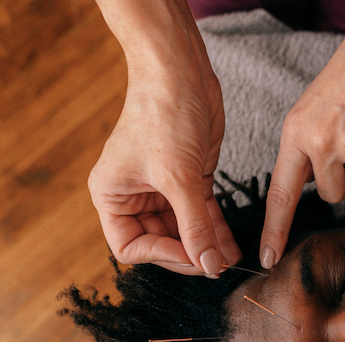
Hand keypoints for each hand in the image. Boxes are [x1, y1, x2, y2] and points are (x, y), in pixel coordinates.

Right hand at [89, 0, 239, 275]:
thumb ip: (194, 227)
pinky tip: (231, 245)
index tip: (194, 258)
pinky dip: (215, 229)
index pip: (131, 247)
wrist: (181, 71)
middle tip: (217, 265)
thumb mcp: (179, 178)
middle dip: (189, 253)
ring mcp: (162, 188)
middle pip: (160, 242)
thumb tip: (208, 266)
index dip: (162, 257)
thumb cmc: (163, 114)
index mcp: (112, 195)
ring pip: (184, 231)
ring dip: (207, 246)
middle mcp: (133, 195)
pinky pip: (200, 214)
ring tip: (230, 260)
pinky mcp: (188, 179)